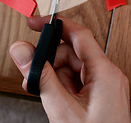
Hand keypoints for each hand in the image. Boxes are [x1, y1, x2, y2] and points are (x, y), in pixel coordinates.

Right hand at [10, 16, 130, 122]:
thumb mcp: (61, 108)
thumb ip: (40, 77)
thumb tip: (21, 50)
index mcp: (105, 72)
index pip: (79, 35)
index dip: (56, 25)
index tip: (36, 23)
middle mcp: (109, 75)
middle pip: (73, 53)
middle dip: (51, 63)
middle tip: (34, 76)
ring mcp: (107, 86)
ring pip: (74, 68)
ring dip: (56, 78)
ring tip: (48, 96)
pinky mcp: (102, 96)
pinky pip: (79, 81)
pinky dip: (64, 87)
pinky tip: (57, 100)